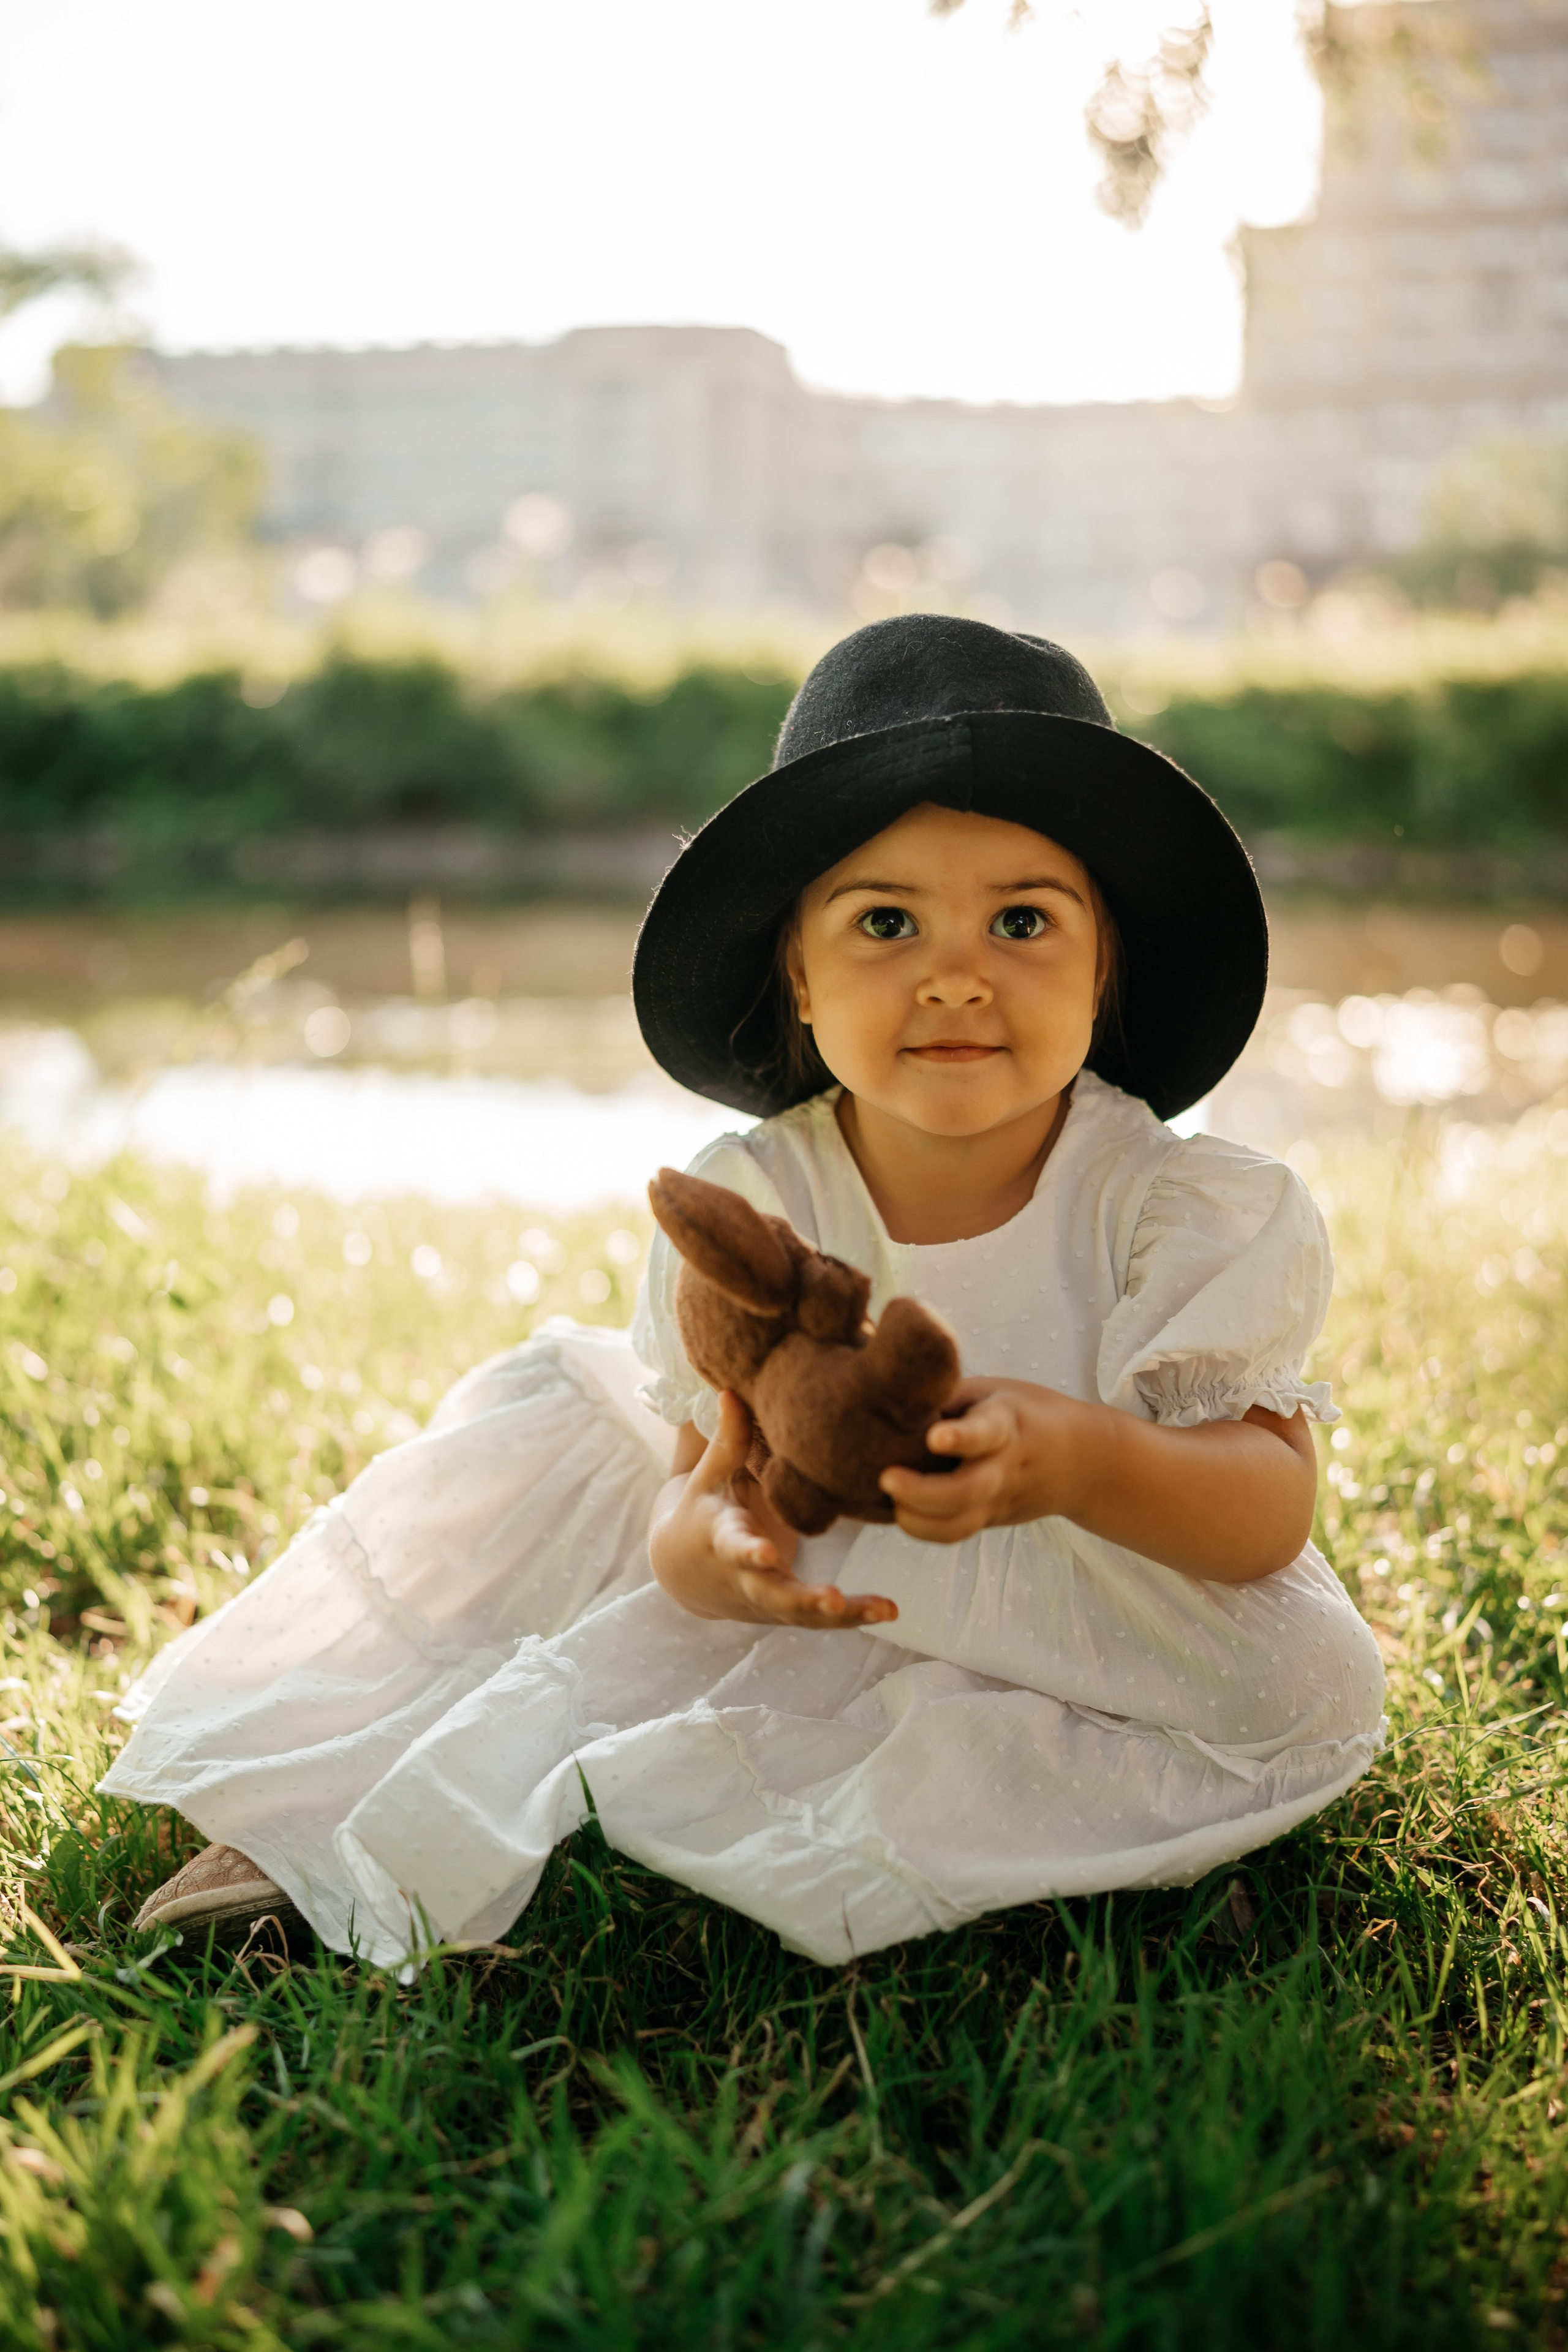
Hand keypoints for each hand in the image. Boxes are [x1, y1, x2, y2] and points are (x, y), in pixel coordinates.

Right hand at [649, 1391, 897, 1629]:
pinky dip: (852, 1617)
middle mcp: (743, 1577)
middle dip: (802, 1599)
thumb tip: (731, 1390)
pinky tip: (888, 1610)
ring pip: (802, 1614)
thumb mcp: (707, 1478)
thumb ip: (727, 1441)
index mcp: (720, 1539)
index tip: (764, 1553)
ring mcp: (765, 1600)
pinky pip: (819, 1620)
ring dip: (842, 1615)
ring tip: (882, 1609)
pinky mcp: (785, 1612)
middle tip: (831, 1600)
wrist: (685, 1572)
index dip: (746, 1552)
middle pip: (771, 1594)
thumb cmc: (703, 1512)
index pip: (732, 1547)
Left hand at [878, 1377, 1080, 1544]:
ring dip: (918, 1520)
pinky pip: (955, 1532)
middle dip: (922, 1492)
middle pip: (968, 1491)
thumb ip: (949, 1396)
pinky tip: (900, 1510)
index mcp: (1008, 1424)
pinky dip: (923, 1527)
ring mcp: (999, 1500)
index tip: (935, 1438)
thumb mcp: (995, 1390)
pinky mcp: (991, 1520)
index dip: (962, 1437)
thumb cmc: (1025, 1414)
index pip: (987, 1432)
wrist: (1082, 1460)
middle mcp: (1005, 1467)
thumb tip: (892, 1398)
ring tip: (890, 1500)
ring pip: (960, 1524)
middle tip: (886, 1478)